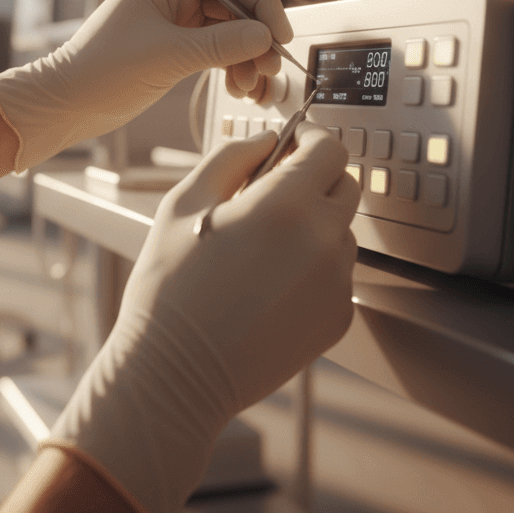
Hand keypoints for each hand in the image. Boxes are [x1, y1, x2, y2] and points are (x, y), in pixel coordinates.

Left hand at [0, 0, 292, 170]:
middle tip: (269, 66)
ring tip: (252, 85)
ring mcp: (176, 20)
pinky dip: (232, 67)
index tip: (278, 33)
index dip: (261, 2)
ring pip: (230, 31)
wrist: (66, 102)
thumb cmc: (100, 69)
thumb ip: (221, 44)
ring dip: (247, 56)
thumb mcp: (167, 55)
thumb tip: (265, 36)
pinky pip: (217, 50)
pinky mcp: (176, 47)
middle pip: (235, 4)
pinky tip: (239, 86)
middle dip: (256, 36)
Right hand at [43, 124, 358, 512]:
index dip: (309, 139)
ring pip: (341, 231)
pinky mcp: (337, 319)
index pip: (329, 150)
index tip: (292, 144)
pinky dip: (313, 267)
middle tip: (268, 194)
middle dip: (313, 179)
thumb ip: (230, 157)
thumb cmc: (169, 288)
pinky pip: (337, 274)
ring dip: (313, 225)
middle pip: (344, 186)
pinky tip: (268, 284)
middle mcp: (322, 242)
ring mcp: (336, 285)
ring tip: (261, 249)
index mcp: (284, 205)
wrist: (177, 373)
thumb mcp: (182, 203)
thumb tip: (265, 141)